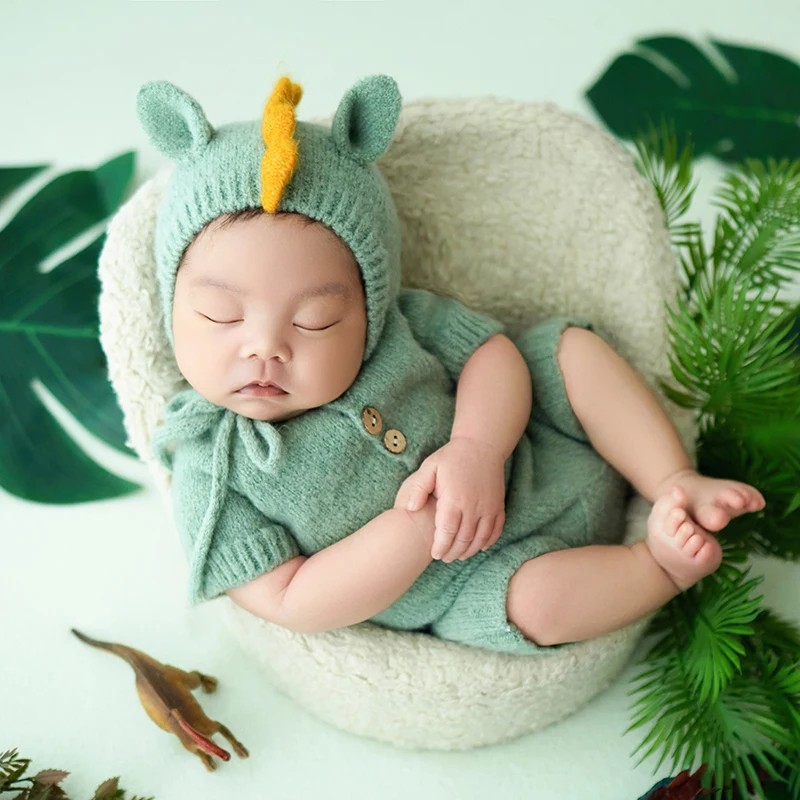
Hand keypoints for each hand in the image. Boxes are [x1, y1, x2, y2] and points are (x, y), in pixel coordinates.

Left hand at [394, 436, 505, 561]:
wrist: (481, 445)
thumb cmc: (452, 457)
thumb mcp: (430, 467)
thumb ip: (418, 487)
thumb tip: (411, 509)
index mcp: (454, 499)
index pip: (447, 532)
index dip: (441, 547)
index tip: (435, 554)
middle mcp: (473, 506)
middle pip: (464, 540)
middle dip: (453, 552)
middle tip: (444, 557)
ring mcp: (489, 507)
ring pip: (480, 539)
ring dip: (469, 550)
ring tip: (458, 555)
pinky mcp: (498, 506)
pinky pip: (495, 530)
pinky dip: (487, 542)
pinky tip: (478, 546)